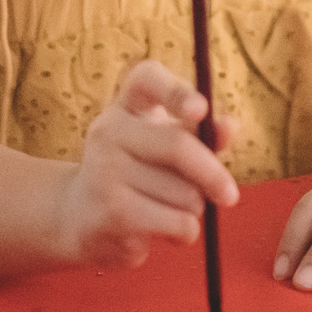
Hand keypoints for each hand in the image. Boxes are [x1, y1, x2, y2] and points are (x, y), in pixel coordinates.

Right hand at [56, 60, 239, 268]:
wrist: (80, 215)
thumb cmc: (138, 172)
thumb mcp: (167, 145)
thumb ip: (201, 134)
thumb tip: (231, 127)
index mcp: (127, 104)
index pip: (146, 79)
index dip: (176, 92)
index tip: (200, 110)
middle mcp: (108, 130)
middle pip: (178, 147)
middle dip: (214, 176)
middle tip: (230, 196)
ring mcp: (104, 171)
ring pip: (185, 194)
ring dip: (194, 209)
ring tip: (175, 210)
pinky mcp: (111, 213)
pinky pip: (176, 223)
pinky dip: (184, 232)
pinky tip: (165, 230)